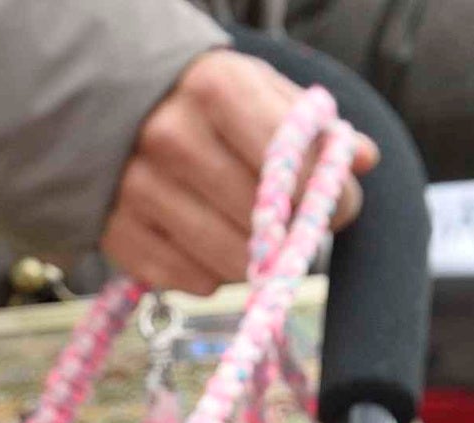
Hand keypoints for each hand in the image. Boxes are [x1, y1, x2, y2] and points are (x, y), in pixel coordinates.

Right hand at [103, 52, 374, 296]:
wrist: (111, 109)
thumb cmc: (204, 102)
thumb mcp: (258, 90)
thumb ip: (312, 125)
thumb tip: (362, 158)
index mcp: (216, 90)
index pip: (293, 167)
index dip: (328, 198)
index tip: (340, 206)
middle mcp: (171, 137)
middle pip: (264, 225)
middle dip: (294, 236)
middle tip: (296, 227)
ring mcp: (137, 190)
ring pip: (230, 263)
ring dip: (255, 261)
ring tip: (253, 236)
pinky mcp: (116, 236)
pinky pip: (192, 282)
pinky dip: (212, 274)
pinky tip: (210, 245)